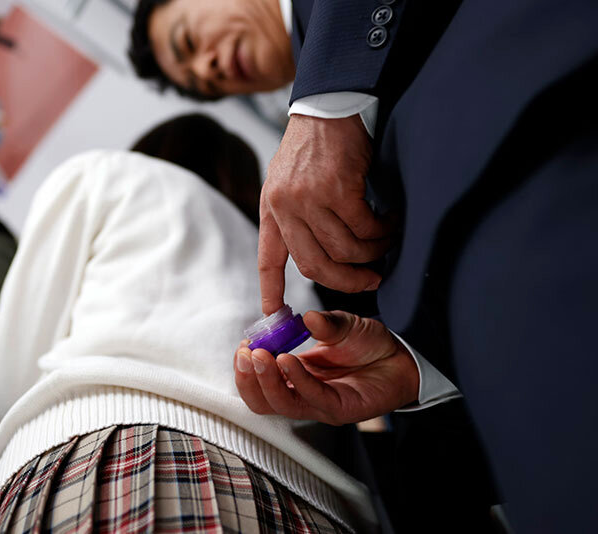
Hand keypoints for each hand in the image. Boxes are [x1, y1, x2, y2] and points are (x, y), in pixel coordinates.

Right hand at [234, 310, 418, 424]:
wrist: (402, 358)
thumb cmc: (369, 345)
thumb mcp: (342, 325)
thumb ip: (324, 323)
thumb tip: (305, 317)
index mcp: (296, 376)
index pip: (259, 383)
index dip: (245, 368)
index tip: (243, 346)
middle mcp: (304, 394)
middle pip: (263, 401)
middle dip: (247, 378)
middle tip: (244, 354)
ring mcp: (321, 405)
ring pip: (282, 404)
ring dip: (266, 380)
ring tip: (259, 356)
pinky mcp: (340, 410)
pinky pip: (312, 398)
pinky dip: (296, 379)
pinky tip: (287, 360)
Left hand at [259, 114, 393, 313]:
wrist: (330, 103)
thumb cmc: (316, 143)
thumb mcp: (290, 179)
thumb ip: (296, 214)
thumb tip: (321, 254)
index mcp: (271, 207)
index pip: (269, 257)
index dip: (271, 289)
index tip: (274, 314)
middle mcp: (285, 207)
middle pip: (315, 266)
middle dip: (346, 282)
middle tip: (370, 280)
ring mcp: (309, 199)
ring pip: (344, 250)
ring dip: (371, 252)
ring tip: (385, 241)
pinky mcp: (337, 189)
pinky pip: (364, 228)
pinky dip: (382, 230)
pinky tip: (390, 221)